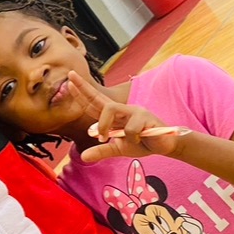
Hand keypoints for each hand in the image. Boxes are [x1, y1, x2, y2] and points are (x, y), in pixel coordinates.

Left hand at [66, 71, 184, 161]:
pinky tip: (140, 140)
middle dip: (84, 88)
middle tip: (70, 75)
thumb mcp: (118, 149)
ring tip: (106, 137)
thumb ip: (102, 151)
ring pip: (110, 110)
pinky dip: (131, 139)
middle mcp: (122, 109)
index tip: (69, 82)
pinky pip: (130, 129)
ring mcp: (134, 111)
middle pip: (99, 97)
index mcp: (114, 116)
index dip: (82, 93)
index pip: (94, 103)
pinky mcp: (145, 117)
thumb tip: (84, 157)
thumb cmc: (142, 143)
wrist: (164, 146)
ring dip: (104, 125)